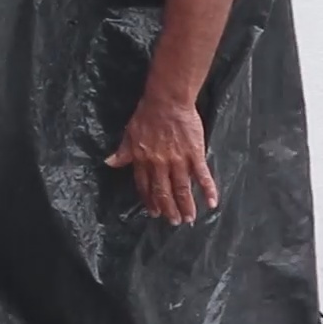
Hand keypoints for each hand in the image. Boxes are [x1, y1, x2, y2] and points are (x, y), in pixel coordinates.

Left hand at [107, 94, 217, 224]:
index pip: (144, 185)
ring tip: (189, 218)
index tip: (153, 212)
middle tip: (173, 221)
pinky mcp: (195, 154)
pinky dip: (208, 190)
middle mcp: (159, 164)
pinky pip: (202, 176)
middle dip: (168, 209)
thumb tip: (109, 162)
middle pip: (163, 191)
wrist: (167, 101)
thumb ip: (123, 152)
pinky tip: (213, 203)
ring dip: (186, 205)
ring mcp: (178, 160)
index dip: (149, 200)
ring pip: (182, 189)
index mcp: (142, 159)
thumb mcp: (129, 133)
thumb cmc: (147, 115)